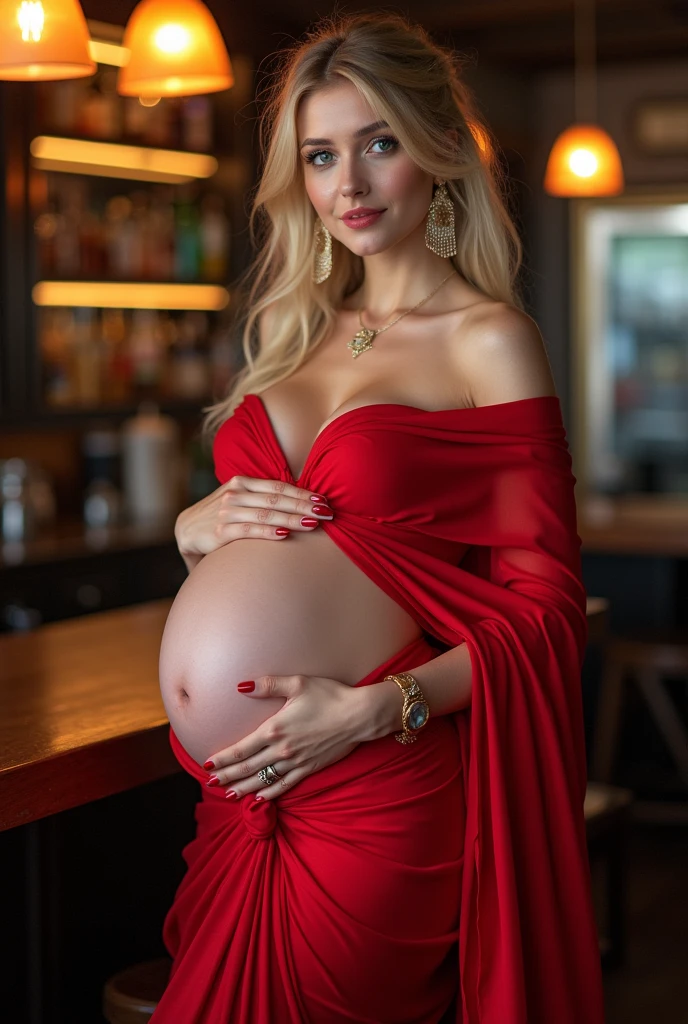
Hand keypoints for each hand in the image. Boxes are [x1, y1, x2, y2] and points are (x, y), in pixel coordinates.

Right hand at [174, 477, 333, 570]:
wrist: (186, 530)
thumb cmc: (222, 516)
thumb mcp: (240, 500)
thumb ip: (263, 498)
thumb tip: (300, 503)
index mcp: (242, 482)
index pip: (279, 487)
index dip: (303, 493)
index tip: (325, 501)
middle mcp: (235, 494)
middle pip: (277, 499)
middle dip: (304, 506)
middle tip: (327, 513)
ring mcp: (227, 512)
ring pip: (266, 513)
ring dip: (292, 518)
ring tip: (313, 523)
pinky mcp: (219, 531)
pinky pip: (249, 530)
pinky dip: (268, 531)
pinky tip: (284, 534)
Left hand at [203, 673, 369, 801]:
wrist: (359, 715)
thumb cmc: (330, 696)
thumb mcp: (298, 684)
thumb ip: (268, 685)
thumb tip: (241, 686)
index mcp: (275, 729)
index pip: (241, 748)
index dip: (223, 758)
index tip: (208, 764)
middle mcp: (282, 749)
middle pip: (248, 767)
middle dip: (227, 776)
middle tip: (211, 782)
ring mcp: (296, 762)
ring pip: (263, 779)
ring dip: (244, 787)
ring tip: (229, 794)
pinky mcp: (310, 768)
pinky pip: (285, 785)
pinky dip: (269, 793)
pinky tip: (260, 797)